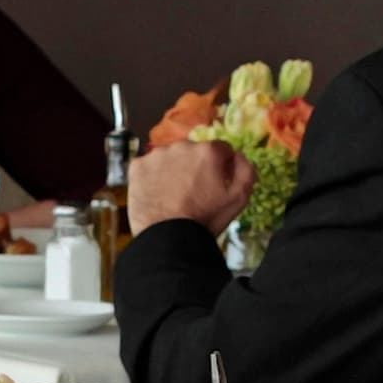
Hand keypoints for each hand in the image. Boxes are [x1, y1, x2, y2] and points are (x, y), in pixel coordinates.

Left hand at [128, 141, 254, 235]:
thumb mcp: (239, 197)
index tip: (215, 182)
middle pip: (193, 152)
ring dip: (173, 170)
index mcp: (208, 151)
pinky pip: (148, 167)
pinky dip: (152, 177)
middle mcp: (181, 145)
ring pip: (169, 158)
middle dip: (195, 166)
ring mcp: (156, 155)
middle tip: (193, 191)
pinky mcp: (137, 166)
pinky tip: (156, 194)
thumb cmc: (206, 219)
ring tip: (173, 194)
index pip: (220, 149)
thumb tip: (237, 155)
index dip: (220, 166)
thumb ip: (245, 169)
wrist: (168, 237)